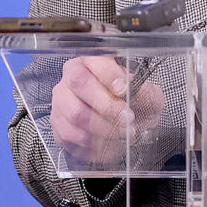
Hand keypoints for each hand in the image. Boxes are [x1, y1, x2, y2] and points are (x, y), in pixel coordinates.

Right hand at [50, 55, 164, 163]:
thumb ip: (142, 90)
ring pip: (75, 114)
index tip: (124, 90)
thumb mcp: (148, 95)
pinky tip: (108, 142)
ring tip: (121, 133)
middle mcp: (71, 78)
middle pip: (79, 85)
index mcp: (93, 63)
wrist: (128, 127)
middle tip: (127, 119)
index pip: (94, 63)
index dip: (110, 77)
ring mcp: (61, 102)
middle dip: (107, 106)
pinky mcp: (58, 126)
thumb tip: (127, 88)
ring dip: (103, 128)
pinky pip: (71, 136)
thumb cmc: (135, 105)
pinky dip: (93, 144)